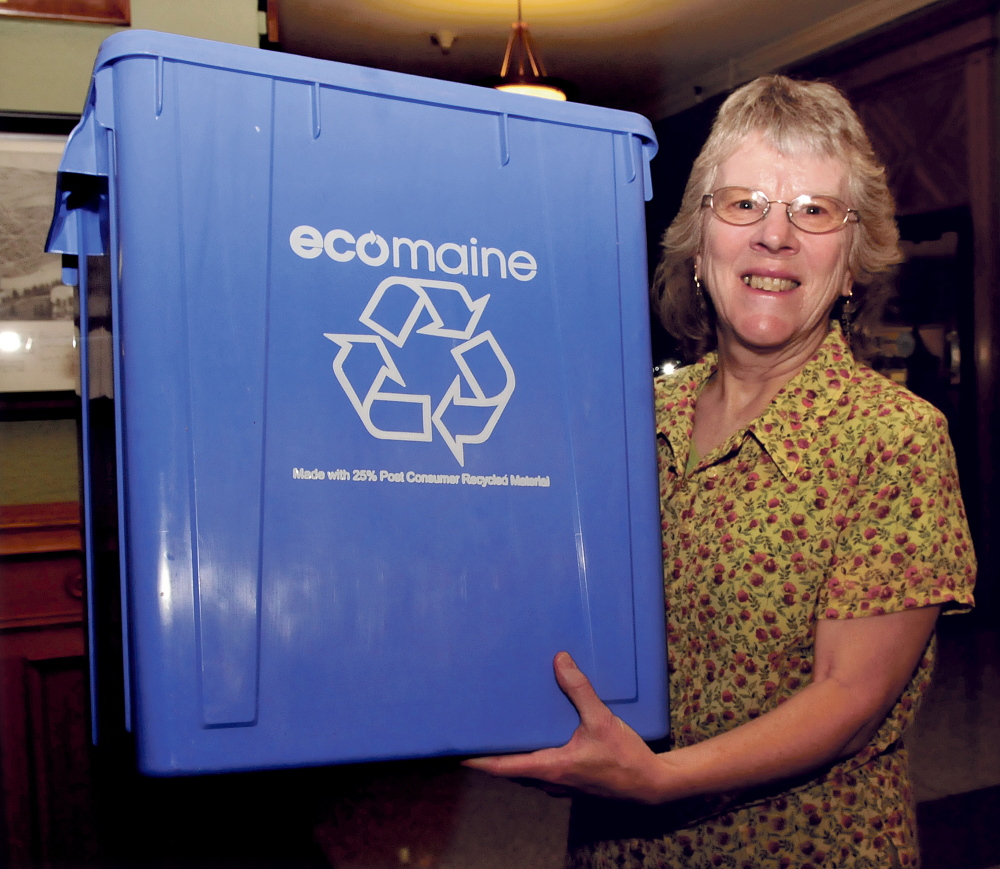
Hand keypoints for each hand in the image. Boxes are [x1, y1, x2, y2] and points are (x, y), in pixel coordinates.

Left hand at [462, 652, 667, 803]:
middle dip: (490, 755)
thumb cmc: (625, 758)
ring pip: (526, 772)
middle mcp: (550, 780)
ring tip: (500, 734)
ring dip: (511, 756)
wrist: (651, 785)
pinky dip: (531, 757)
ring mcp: (561, 784)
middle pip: (510, 769)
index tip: (455, 752)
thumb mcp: (602, 720)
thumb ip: (580, 690)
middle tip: (474, 734)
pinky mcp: (572, 782)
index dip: (476, 760)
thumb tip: (560, 661)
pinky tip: (537, 739)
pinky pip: (542, 770)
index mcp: (550, 767)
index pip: (502, 767)